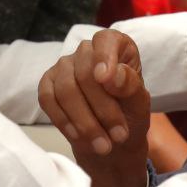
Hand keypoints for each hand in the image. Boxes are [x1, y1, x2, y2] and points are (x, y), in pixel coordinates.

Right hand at [39, 30, 150, 186]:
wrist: (111, 138)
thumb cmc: (129, 113)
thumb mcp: (140, 103)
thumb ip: (130, 86)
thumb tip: (111, 75)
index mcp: (115, 46)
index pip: (107, 41)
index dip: (104, 57)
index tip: (104, 79)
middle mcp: (86, 51)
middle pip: (85, 73)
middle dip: (102, 109)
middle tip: (118, 137)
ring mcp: (64, 67)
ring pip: (65, 89)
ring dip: (84, 122)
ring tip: (103, 146)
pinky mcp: (47, 85)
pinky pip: (48, 100)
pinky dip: (64, 121)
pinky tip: (78, 137)